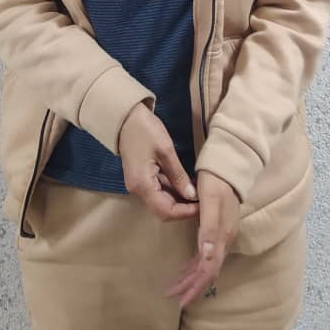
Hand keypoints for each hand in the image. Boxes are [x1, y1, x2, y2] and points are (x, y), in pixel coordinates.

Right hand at [118, 102, 200, 221]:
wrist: (125, 116)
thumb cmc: (145, 130)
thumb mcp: (166, 150)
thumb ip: (178, 175)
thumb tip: (192, 195)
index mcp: (142, 185)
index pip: (165, 210)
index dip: (185, 212)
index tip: (202, 205)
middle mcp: (138, 189)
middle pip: (163, 209)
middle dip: (183, 208)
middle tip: (203, 201)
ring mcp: (138, 184)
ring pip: (161, 200)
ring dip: (179, 199)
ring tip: (199, 193)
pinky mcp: (141, 177)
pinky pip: (158, 190)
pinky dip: (173, 189)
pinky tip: (187, 184)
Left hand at [164, 169, 240, 308]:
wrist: (228, 166)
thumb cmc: (216, 182)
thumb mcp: (210, 202)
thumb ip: (209, 229)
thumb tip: (207, 257)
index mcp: (221, 236)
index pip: (209, 269)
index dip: (196, 286)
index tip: (181, 300)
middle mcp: (223, 239)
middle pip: (207, 270)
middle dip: (191, 285)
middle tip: (172, 296)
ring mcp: (221, 234)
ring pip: (206, 263)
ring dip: (191, 276)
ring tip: (175, 287)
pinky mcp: (217, 228)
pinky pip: (206, 253)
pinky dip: (195, 263)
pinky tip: (186, 266)